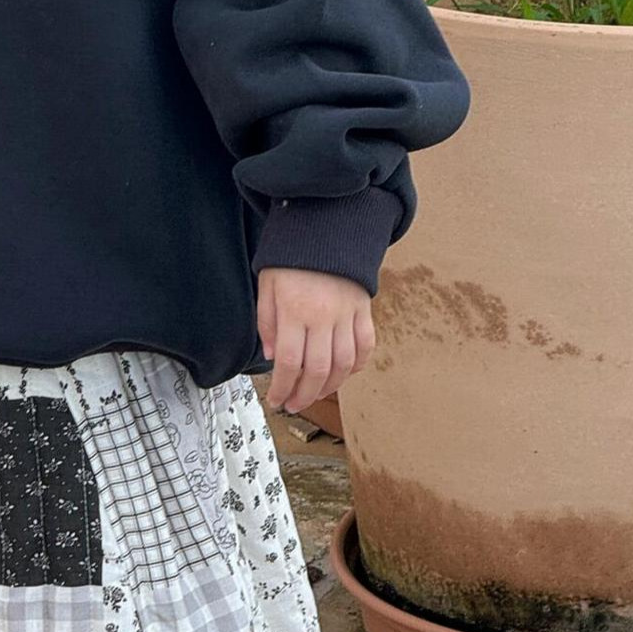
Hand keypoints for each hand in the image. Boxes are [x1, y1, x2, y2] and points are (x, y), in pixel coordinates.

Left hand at [256, 265, 374, 414]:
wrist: (324, 227)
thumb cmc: (291, 256)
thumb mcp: (267, 285)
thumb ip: (268, 323)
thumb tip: (273, 357)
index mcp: (295, 309)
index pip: (290, 362)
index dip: (283, 388)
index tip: (277, 400)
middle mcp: (323, 316)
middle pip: (318, 370)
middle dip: (305, 395)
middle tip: (294, 404)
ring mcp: (347, 314)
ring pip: (344, 364)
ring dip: (330, 387)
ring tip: (315, 394)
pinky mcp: (364, 310)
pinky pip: (365, 346)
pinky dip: (357, 366)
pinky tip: (344, 374)